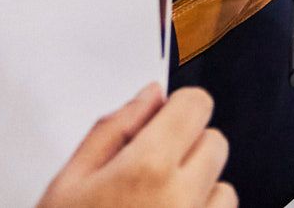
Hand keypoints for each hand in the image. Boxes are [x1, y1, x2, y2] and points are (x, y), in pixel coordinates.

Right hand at [36, 85, 233, 207]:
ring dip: (199, 193)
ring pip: (224, 188)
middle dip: (187, 150)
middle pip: (215, 143)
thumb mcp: (70, 181)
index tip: (166, 121)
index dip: (179, 110)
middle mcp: (182, 198)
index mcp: (147, 169)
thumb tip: (150, 97)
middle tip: (150, 174)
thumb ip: (113, 130)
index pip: (197, 106)